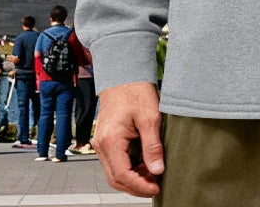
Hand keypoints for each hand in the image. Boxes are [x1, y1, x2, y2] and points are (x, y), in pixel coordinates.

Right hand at [93, 82, 163, 198]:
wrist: (124, 73)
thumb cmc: (135, 90)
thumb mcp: (150, 117)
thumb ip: (153, 146)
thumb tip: (157, 170)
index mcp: (110, 140)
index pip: (122, 175)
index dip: (140, 186)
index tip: (156, 187)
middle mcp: (102, 144)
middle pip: (116, 178)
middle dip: (136, 186)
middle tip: (156, 184)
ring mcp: (102, 143)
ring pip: (114, 171)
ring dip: (133, 177)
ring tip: (153, 174)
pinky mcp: (106, 139)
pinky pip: (115, 161)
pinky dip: (129, 167)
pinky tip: (144, 163)